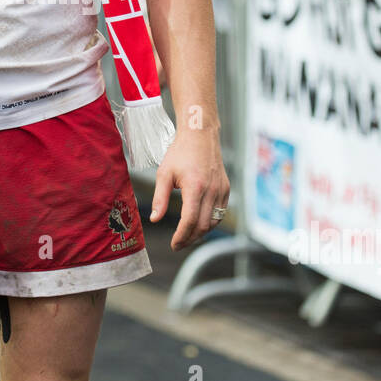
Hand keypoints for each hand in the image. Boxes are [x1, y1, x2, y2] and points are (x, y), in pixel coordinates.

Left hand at [149, 127, 229, 250]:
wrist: (200, 135)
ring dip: (200, 233)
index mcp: (195, 187)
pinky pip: (220, 213)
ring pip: (214, 222)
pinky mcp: (226, 189)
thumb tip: (154, 219)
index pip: (190, 220)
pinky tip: (199, 224)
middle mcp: (212, 190)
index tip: (173, 244)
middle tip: (177, 244)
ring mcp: (222, 190)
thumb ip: (159, 199)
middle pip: (203, 225)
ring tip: (187, 237)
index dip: (182, 236)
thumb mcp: (164, 174)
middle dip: (190, 238)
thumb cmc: (180, 153)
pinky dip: (210, 222)